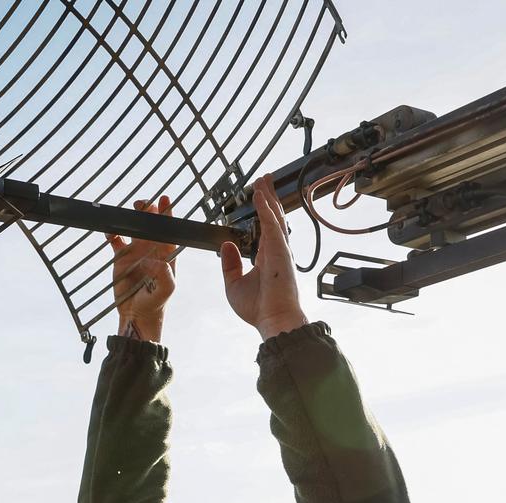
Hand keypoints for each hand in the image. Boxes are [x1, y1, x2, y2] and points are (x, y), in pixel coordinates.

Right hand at [108, 195, 177, 341]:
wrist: (137, 316)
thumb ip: (164, 274)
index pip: (169, 229)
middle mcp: (152, 249)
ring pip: (134, 227)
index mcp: (166, 254)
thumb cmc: (155, 303)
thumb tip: (151, 260)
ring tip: (130, 210)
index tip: (165, 200)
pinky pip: (116, 240)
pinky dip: (112, 232)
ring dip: (133, 217)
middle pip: (151, 223)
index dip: (168, 214)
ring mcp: (136, 252)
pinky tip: (110, 231)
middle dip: (149, 210)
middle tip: (143, 204)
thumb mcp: (166, 290)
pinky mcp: (121, 258)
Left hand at [219, 172, 307, 339]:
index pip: (264, 227)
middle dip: (268, 196)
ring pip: (274, 216)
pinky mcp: (280, 251)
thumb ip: (229, 264)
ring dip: (268, 197)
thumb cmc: (258, 308)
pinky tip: (260, 196)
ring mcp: (279, 250)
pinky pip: (272, 225)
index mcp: (266, 257)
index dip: (262, 210)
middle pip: (272, 216)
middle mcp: (275, 250)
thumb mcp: (234, 284)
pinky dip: (265, 209)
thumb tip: (225, 246)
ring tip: (263, 179)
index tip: (257, 195)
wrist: (272, 320)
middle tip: (264, 179)